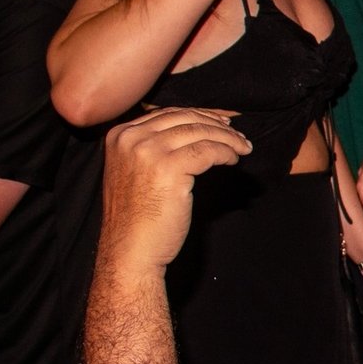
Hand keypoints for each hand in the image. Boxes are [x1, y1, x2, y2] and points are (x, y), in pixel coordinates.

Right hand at [99, 108, 251, 272]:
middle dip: (218, 124)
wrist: (130, 249)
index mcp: (120, 134)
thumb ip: (155, 146)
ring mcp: (147, 151)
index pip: (169, 113)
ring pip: (200, 132)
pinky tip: (233, 161)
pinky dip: (226, 153)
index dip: (201, 115)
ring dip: (228, 139)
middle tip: (239, 135)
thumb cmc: (139, 216)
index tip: (223, 122)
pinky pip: (209, 151)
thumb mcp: (137, 169)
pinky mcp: (168, 168)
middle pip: (186, 118)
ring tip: (243, 148)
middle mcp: (130, 138)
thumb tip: (195, 126)